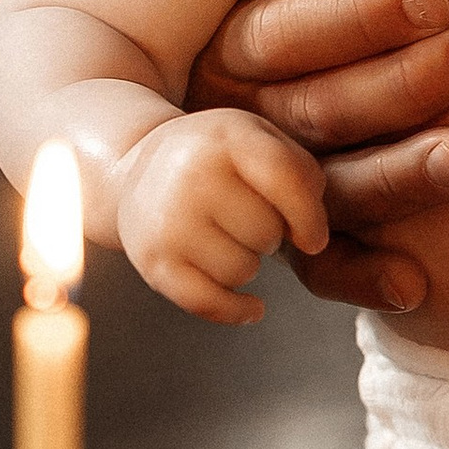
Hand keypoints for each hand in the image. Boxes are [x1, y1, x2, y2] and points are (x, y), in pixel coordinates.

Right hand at [112, 109, 329, 326]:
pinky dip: (236, 311)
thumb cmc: (213, 158)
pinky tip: (252, 306)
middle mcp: (192, 176)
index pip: (284, 178)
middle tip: (246, 221)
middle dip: (269, 235)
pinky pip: (209, 303)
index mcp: (226, 137)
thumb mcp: (257, 138)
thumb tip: (312, 237)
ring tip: (228, 240)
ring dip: (246, 264)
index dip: (309, 216)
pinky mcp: (152, 262)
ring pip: (242, 271)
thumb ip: (300, 173)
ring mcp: (168, 221)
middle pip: (266, 233)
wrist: (135, 168)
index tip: (313, 239)